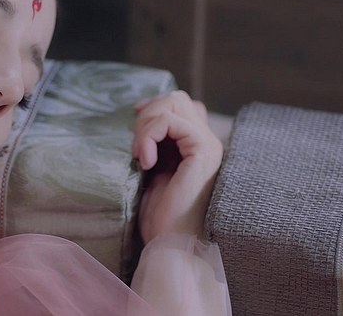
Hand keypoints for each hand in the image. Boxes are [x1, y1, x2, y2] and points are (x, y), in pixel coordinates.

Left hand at [132, 90, 222, 243]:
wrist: (170, 244)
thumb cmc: (159, 215)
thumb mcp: (153, 169)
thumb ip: (156, 143)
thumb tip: (142, 113)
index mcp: (197, 146)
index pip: (179, 105)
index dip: (153, 108)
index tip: (134, 124)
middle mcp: (207, 141)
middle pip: (177, 99)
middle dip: (147, 114)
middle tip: (136, 147)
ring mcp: (209, 145)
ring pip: (173, 105)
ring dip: (145, 125)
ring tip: (139, 155)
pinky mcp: (203, 151)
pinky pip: (170, 122)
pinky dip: (149, 135)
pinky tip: (144, 161)